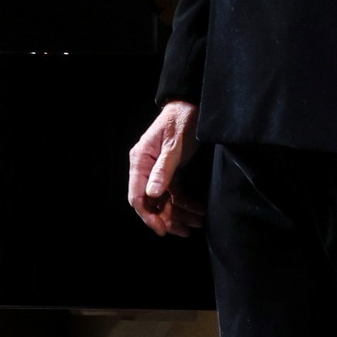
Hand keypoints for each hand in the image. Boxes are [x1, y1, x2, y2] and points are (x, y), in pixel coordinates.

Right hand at [128, 100, 204, 236]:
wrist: (194, 105)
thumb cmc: (182, 121)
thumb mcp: (175, 145)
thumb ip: (163, 169)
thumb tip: (151, 194)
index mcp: (140, 160)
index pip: (137, 196)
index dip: (148, 215)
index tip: (161, 230)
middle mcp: (146, 167)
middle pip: (151, 202)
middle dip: (168, 218)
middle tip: (185, 231)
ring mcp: (158, 170)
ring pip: (164, 200)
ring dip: (180, 213)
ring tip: (197, 223)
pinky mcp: (170, 171)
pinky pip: (174, 193)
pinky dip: (186, 203)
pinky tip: (198, 210)